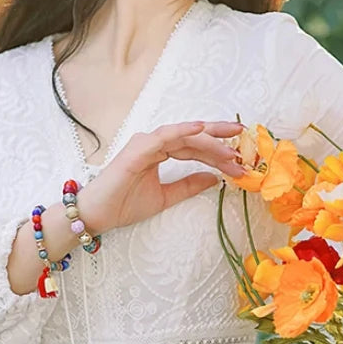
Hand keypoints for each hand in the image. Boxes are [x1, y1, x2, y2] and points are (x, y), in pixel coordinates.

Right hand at [77, 120, 246, 232]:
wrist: (99, 214)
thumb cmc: (124, 204)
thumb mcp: (165, 197)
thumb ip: (188, 186)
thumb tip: (213, 179)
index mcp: (161, 152)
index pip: (194, 148)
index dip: (217, 152)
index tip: (238, 159)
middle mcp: (155, 143)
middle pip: (193, 137)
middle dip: (219, 139)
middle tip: (243, 139)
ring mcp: (146, 143)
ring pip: (184, 136)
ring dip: (208, 140)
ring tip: (229, 147)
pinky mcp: (139, 148)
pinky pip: (165, 136)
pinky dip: (184, 131)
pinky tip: (201, 129)